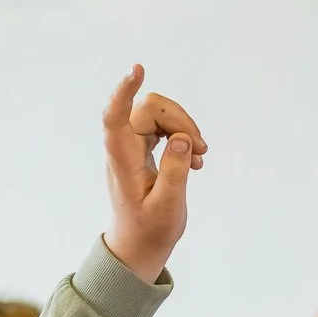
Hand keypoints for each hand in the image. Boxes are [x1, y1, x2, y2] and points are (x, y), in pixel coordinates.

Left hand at [102, 65, 205, 282]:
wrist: (138, 246)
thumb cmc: (150, 230)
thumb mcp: (168, 206)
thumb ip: (174, 171)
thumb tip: (182, 139)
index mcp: (122, 159)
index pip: (116, 115)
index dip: (125, 90)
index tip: (138, 69)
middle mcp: (123, 148)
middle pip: (150, 109)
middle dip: (181, 120)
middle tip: (202, 151)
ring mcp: (132, 147)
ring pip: (159, 115)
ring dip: (185, 128)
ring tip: (201, 157)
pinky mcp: (142, 150)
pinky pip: (162, 128)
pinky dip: (182, 138)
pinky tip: (195, 161)